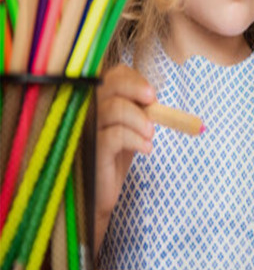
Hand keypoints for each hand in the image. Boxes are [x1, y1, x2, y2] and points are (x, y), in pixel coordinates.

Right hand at [95, 64, 156, 220]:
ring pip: (114, 108)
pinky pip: (115, 135)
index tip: (151, 95)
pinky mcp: (88, 151)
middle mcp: (83, 111)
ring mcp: (83, 130)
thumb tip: (154, 96)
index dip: (134, 80)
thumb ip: (137, 109)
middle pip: (109, 85)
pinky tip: (146, 149)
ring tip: (151, 135)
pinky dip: (137, 139)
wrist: (100, 193)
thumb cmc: (114, 156)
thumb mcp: (129, 127)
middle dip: (136, 89)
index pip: (112, 75)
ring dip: (141, 119)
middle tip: (153, 101)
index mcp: (93, 101)